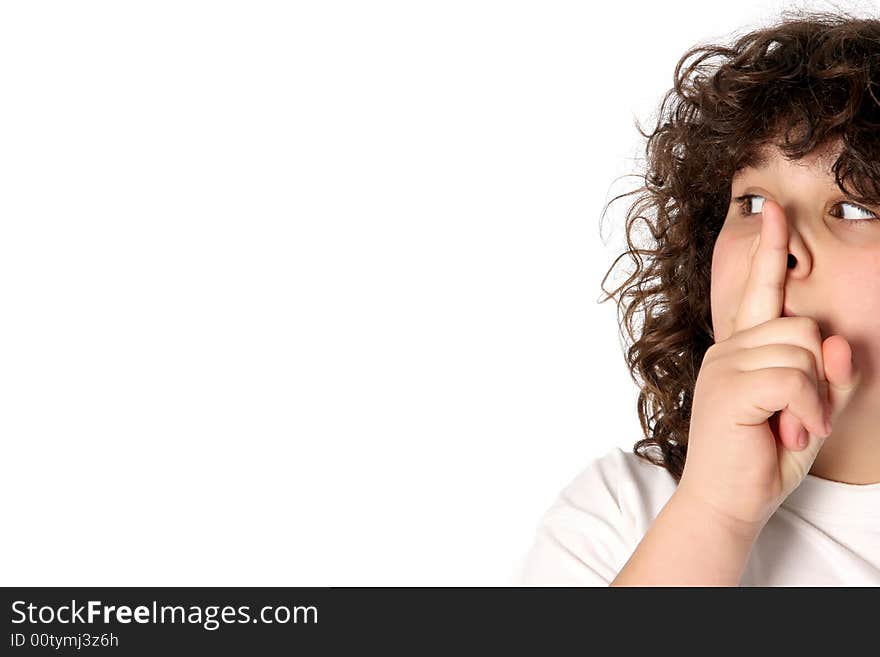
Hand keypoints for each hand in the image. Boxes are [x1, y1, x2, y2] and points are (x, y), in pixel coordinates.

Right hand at [678, 199, 861, 530]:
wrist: (726, 502)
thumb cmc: (763, 457)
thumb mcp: (811, 414)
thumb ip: (831, 378)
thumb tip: (837, 341)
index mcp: (742, 350)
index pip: (761, 291)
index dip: (771, 251)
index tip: (774, 212)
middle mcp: (729, 349)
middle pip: (802, 326)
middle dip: (818, 375)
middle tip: (798, 418)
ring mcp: (725, 364)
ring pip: (803, 351)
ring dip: (814, 399)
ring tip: (789, 428)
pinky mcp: (729, 386)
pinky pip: (795, 378)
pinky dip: (807, 409)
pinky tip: (791, 431)